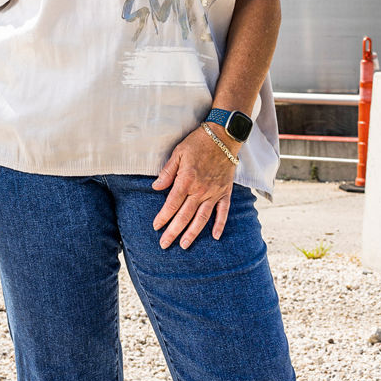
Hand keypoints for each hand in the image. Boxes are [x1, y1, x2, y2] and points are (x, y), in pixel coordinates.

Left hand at [151, 126, 235, 248]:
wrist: (223, 136)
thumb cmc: (198, 142)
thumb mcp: (178, 152)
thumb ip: (167, 172)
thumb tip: (156, 187)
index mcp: (187, 180)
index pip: (172, 204)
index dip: (163, 217)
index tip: (156, 227)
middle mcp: (200, 190)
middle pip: (185, 215)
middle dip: (173, 231)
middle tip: (164, 245)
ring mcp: (214, 192)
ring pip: (202, 218)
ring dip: (193, 233)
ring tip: (184, 245)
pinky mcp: (225, 191)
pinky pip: (223, 211)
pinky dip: (220, 224)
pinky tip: (215, 236)